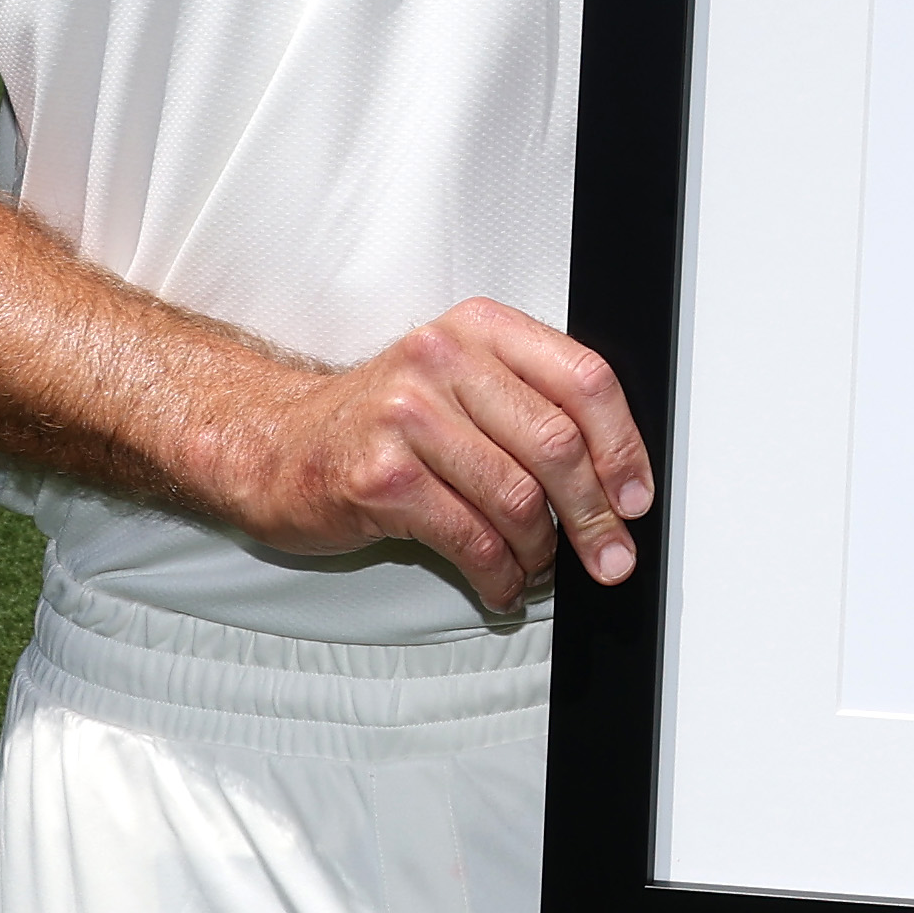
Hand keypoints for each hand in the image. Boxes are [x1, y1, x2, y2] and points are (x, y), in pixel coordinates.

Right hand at [201, 299, 651, 607]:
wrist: (277, 444)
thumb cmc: (381, 423)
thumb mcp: (460, 384)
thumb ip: (531, 408)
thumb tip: (614, 482)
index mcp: (481, 329)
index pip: (584, 380)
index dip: (623, 448)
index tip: (636, 499)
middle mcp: (444, 358)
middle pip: (556, 445)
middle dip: (594, 516)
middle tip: (609, 558)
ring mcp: (407, 415)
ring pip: (516, 499)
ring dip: (540, 552)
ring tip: (537, 568)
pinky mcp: (380, 475)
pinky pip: (469, 538)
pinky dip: (498, 574)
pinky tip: (500, 583)